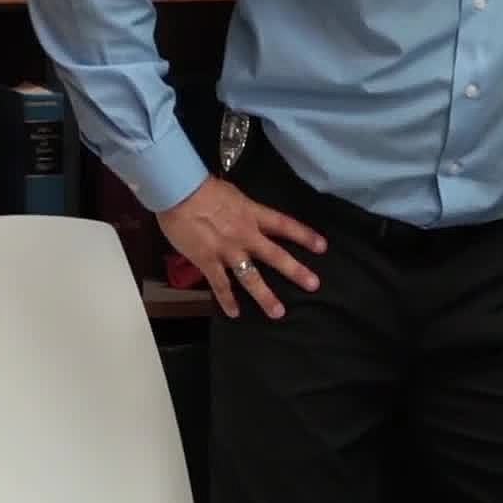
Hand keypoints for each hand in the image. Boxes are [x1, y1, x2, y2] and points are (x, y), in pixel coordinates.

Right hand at [156, 176, 326, 318]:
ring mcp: (228, 251)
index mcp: (253, 215)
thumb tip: (249, 217)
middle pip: (276, 255)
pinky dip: (227, 300)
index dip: (305, 236)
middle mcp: (246, 235)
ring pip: (251, 277)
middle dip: (296, 271)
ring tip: (278, 313)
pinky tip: (234, 313)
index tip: (322, 247)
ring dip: (265, 296)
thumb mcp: (234, 196)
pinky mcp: (208, 261)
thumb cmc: (204, 189)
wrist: (179, 191)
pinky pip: (220, 284)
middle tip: (313, 285)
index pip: (285, 225)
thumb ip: (245, 211)